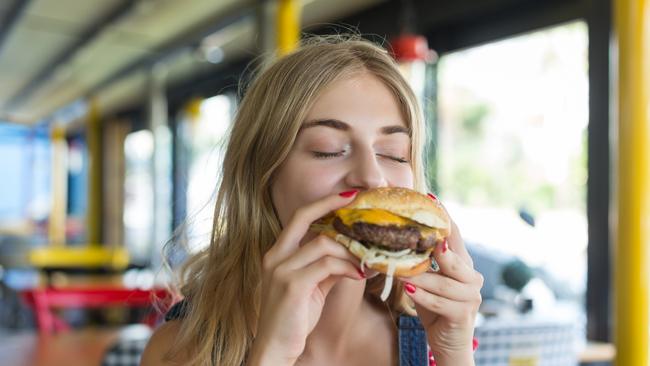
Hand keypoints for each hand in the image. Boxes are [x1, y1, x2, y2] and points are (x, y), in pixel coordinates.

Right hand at [249, 191, 363, 365]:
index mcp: (277, 253)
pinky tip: (359, 275)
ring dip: (350, 251)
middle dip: (331, 205)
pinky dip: (347, 267)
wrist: (274, 348)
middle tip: (358, 202)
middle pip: (303, 216)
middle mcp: (275, 256)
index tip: (347, 195)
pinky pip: (327, 265)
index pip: (298, 217)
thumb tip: (355, 257)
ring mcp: (281, 270)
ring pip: (323, 244)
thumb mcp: (311, 287)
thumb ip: (327, 268)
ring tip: (367, 261)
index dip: (322, 203)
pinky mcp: (292, 285)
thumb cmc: (292, 319)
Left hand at [400, 217, 482, 364]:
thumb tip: (393, 239)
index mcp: (462, 263)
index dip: (444, 217)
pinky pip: (442, 303)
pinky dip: (424, 297)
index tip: (430, 198)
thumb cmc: (434, 306)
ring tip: (401, 271)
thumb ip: (418, 262)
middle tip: (421, 236)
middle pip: (454, 256)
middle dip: (437, 246)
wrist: (447, 342)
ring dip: (422, 277)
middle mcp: (471, 276)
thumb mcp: (425, 280)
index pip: (454, 234)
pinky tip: (410, 290)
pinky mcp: (463, 314)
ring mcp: (470, 296)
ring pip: (444, 282)